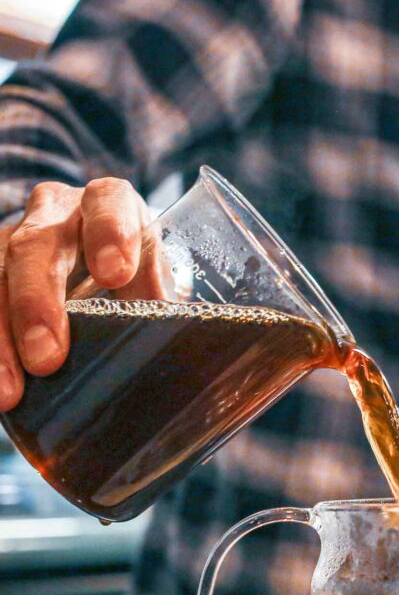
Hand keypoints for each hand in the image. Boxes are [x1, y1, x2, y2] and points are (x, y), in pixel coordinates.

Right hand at [0, 177, 149, 410]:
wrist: (100, 264)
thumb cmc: (134, 276)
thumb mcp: (152, 282)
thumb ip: (163, 309)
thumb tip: (186, 363)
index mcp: (109, 204)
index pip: (109, 202)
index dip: (110, 232)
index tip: (114, 274)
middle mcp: (54, 214)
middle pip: (37, 245)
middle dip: (38, 302)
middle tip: (48, 358)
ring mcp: (12, 241)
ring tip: (9, 392)